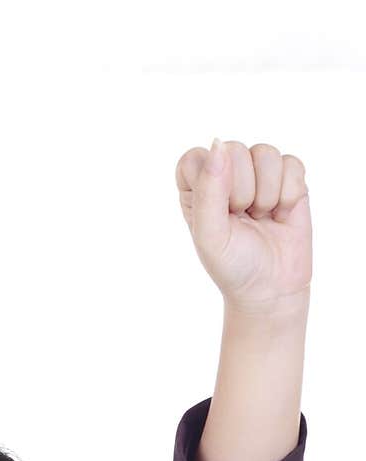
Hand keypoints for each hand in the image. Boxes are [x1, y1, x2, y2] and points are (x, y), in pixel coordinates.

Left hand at [175, 139, 311, 316]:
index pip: (195, 158)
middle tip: (243, 220)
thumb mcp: (210, 236)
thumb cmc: (234, 266)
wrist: (272, 288)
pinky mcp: (288, 176)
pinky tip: (281, 214)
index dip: (211, 184)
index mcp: (196, 187)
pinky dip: (289, 194)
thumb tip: (219, 144)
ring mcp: (258, 173)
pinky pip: (292, 164)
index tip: (220, 213)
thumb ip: (208, 190)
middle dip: (243, 192)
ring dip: (267, 194)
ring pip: (266, 153)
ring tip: (262, 217)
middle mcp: (225, 174)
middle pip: (234, 150)